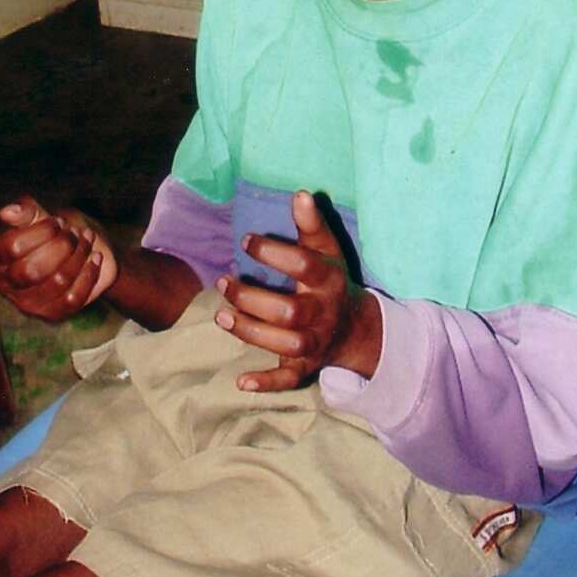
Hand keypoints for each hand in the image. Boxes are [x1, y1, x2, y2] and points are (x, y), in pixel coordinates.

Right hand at [0, 196, 116, 321]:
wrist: (84, 253)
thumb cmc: (56, 233)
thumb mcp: (41, 217)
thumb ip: (25, 212)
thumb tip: (6, 212)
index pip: (13, 247)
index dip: (41, 232)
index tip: (58, 222)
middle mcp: (6, 284)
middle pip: (32, 270)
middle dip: (61, 246)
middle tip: (74, 233)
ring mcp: (29, 303)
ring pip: (56, 282)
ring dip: (78, 256)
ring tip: (87, 240)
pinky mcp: (53, 313)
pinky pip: (73, 298)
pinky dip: (89, 274)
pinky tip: (96, 258)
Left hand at [212, 190, 381, 392]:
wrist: (356, 329)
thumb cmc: (331, 282)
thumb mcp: (327, 251)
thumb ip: (311, 225)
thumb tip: (300, 194)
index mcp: (328, 281)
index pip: (303, 266)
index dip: (274, 254)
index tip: (245, 241)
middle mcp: (322, 314)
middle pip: (289, 311)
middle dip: (253, 299)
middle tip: (224, 281)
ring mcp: (315, 342)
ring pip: (285, 344)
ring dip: (251, 332)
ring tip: (220, 315)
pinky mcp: (306, 366)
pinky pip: (289, 379)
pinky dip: (267, 383)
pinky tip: (241, 382)